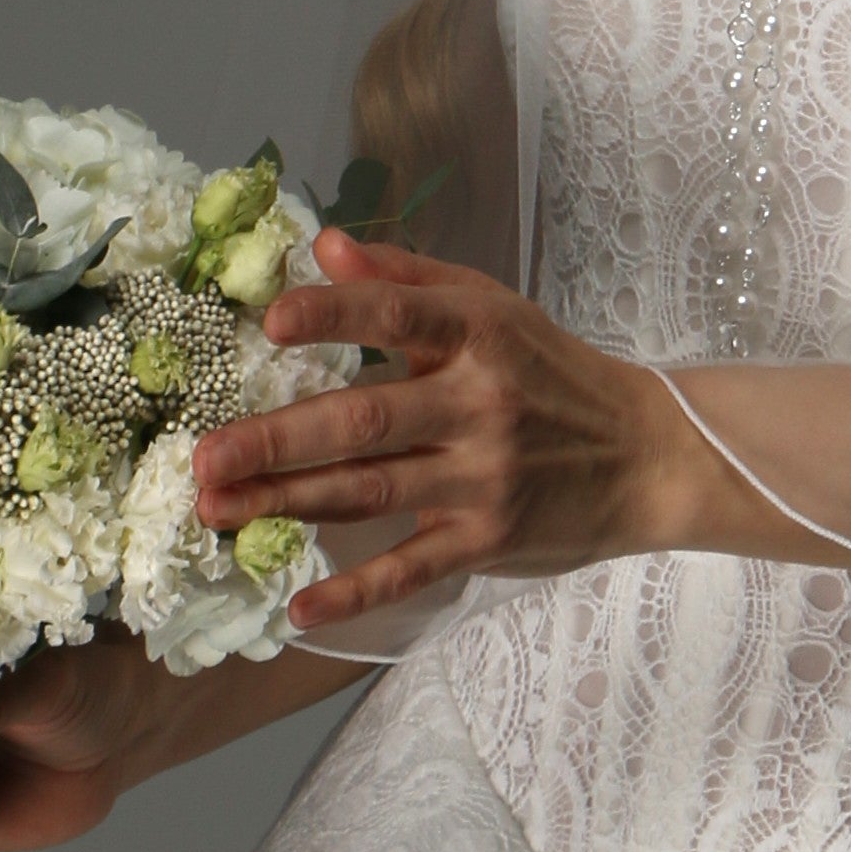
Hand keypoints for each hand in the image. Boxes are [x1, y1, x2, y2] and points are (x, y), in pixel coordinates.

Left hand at [194, 231, 710, 636]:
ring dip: (287, 503)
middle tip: (203, 457)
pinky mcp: (487, 539)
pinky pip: (412, 569)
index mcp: (479, 334)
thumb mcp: (494, 307)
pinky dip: (356, 592)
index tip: (271, 321)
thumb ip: (405, 279)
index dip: (335, 317)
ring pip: (371, 492)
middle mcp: (480, 404)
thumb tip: (322, 245)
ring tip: (216, 510)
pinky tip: (299, 605)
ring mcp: (483, 478)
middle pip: (365, 420)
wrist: (647, 455)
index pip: (399, 319)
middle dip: (277, 440)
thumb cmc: (553, 372)